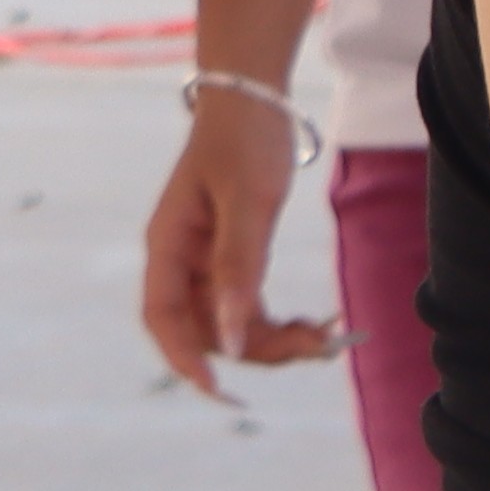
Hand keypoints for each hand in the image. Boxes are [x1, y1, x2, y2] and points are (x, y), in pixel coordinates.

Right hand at [138, 92, 335, 390]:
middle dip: (254, 349)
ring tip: (325, 337)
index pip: (164, 319)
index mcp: (168, 246)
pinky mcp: (231, 258)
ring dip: (271, 341)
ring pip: (229, 325)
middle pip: (204, 330)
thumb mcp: (248, 202)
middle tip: (316, 347)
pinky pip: (246, 307)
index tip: (223, 391)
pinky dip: (277, 322)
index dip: (186, 360)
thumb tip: (230, 339)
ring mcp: (204, 262)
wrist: (254, 98)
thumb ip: (239, 268)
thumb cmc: (246, 140)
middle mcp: (180, 261)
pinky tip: (315, 323)